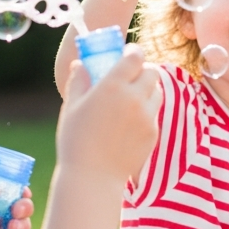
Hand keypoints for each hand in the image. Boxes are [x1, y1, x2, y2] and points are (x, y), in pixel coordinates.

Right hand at [56, 45, 160, 182]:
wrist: (93, 176)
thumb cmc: (76, 140)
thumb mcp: (71, 107)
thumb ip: (78, 81)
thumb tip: (79, 64)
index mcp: (112, 86)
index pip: (135, 57)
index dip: (134, 51)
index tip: (128, 53)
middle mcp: (134, 97)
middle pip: (151, 71)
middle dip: (143, 70)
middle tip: (131, 75)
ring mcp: (147, 116)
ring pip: (157, 91)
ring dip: (148, 89)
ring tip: (132, 97)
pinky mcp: (153, 132)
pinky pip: (154, 113)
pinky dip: (146, 110)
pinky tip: (130, 120)